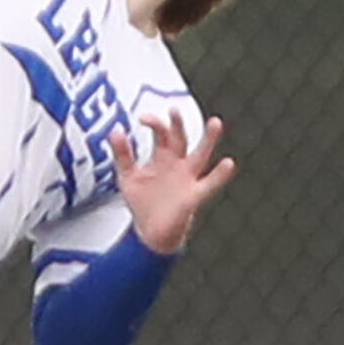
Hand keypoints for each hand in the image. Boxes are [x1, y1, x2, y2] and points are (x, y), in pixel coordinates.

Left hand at [107, 110, 237, 255]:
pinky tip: (228, 163)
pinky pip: (209, 184)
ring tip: (215, 123)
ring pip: (201, 155)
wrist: (150, 234)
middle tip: (174, 110)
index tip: (142, 118)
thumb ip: (122, 154)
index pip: (162, 133)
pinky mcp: (194, 196)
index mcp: (163, 157)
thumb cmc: (142, 204)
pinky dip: (220, 175)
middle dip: (178, 125)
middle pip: (181, 139)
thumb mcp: (127, 177)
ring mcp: (188, 178)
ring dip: (208, 140)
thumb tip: (115, 129)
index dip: (155, 123)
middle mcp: (178, 164)